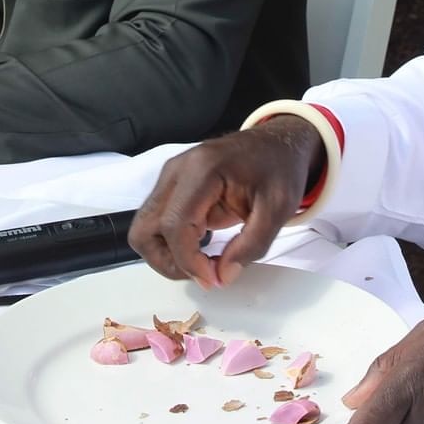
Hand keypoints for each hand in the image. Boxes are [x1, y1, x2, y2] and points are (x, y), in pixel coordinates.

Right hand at [128, 114, 323, 288]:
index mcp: (203, 168)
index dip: (188, 261)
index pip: (175, 224)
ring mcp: (171, 176)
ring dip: (165, 254)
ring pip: (144, 228)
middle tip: (202, 273)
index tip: (213, 279)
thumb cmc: (279, 170)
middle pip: (145, 228)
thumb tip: (221, 277)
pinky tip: (199, 249)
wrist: (277, 143)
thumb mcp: (278, 209)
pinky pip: (156, 222)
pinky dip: (170, 243)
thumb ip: (251, 246)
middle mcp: (178, 170)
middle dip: (168, 261)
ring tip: (200, 263)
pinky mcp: (173, 185)